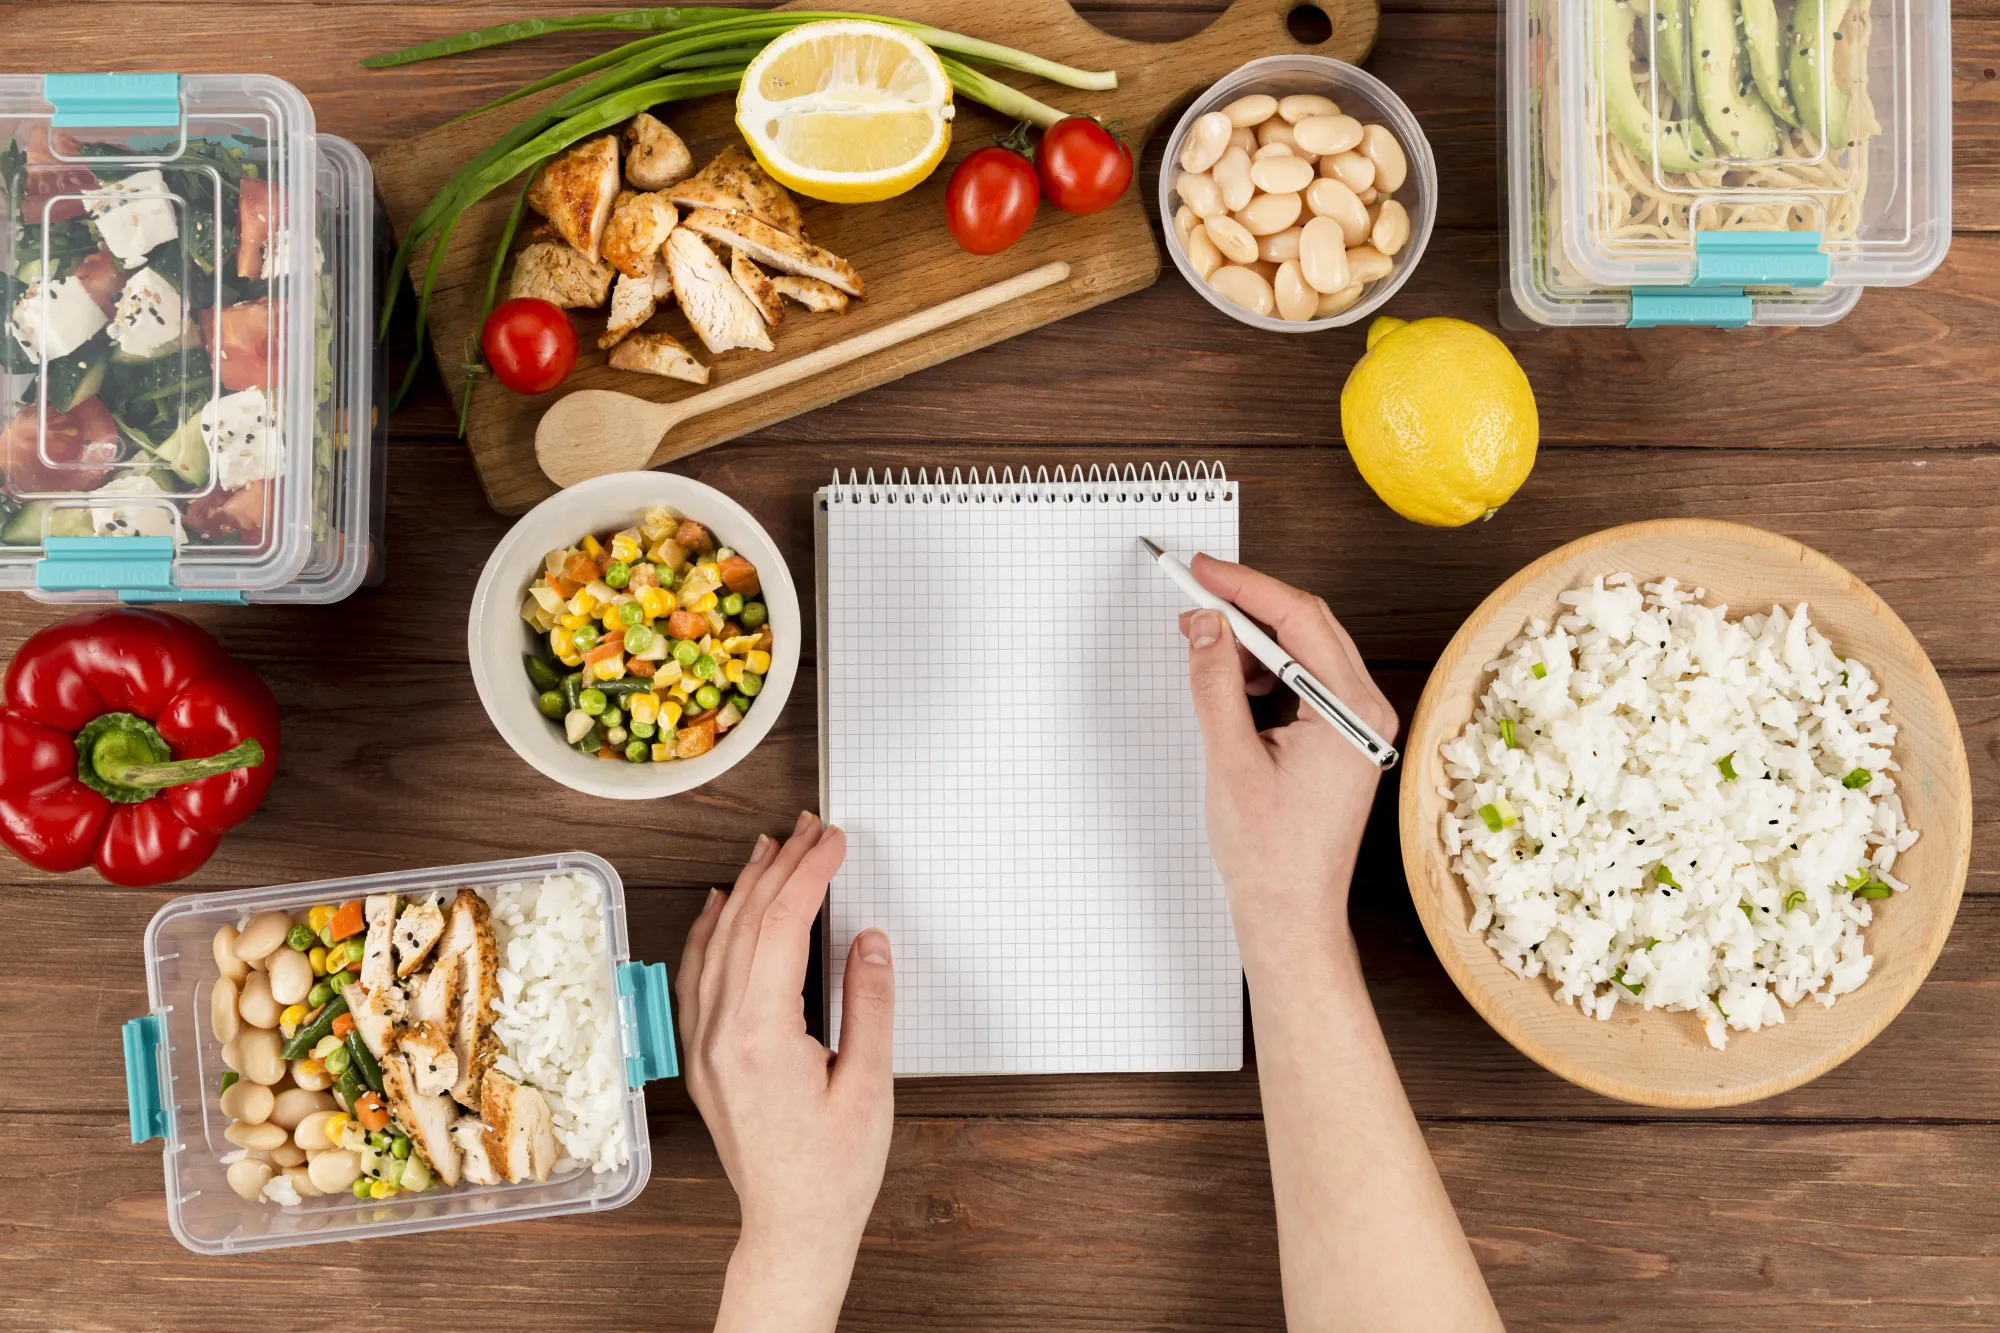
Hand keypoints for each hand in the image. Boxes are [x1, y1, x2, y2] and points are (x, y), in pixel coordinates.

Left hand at [676, 813, 895, 1332]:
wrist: (792, 1226)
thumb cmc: (833, 1171)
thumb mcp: (870, 1085)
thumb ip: (869, 1005)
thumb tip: (869, 941)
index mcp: (760, 1036)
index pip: (780, 928)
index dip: (808, 874)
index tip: (833, 841)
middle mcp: (719, 1034)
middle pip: (744, 924)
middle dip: (780, 867)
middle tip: (810, 829)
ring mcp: (701, 1044)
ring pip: (714, 943)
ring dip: (744, 888)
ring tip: (770, 848)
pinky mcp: (699, 1056)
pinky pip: (694, 975)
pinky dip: (708, 930)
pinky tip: (719, 905)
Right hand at [1180, 556, 1398, 964]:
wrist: (1291, 914)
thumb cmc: (1269, 855)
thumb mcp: (1230, 759)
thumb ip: (1215, 683)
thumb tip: (1203, 625)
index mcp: (1352, 713)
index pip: (1300, 619)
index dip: (1245, 586)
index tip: (1200, 570)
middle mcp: (1367, 712)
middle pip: (1309, 626)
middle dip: (1248, 604)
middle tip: (1194, 592)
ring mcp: (1358, 725)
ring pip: (1307, 651)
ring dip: (1255, 640)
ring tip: (1204, 645)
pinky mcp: (1343, 739)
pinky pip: (1306, 681)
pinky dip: (1266, 671)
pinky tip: (1232, 683)